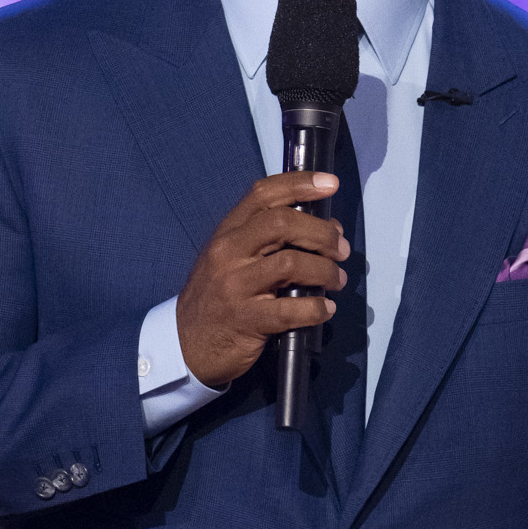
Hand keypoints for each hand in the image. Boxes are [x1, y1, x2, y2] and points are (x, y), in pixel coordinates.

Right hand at [176, 173, 349, 388]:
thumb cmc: (218, 299)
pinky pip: (291, 309)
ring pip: (291, 263)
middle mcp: (228, 253)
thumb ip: (268, 241)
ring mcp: (235, 286)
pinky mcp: (246, 320)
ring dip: (325, 271)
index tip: (330, 184)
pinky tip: (325, 309)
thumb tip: (324, 229)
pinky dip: (317, 308)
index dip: (300, 184)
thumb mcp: (231, 260)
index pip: (263, 195)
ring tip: (337, 281)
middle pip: (282, 223)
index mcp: (227, 233)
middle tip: (341, 249)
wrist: (187, 344)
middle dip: (321, 233)